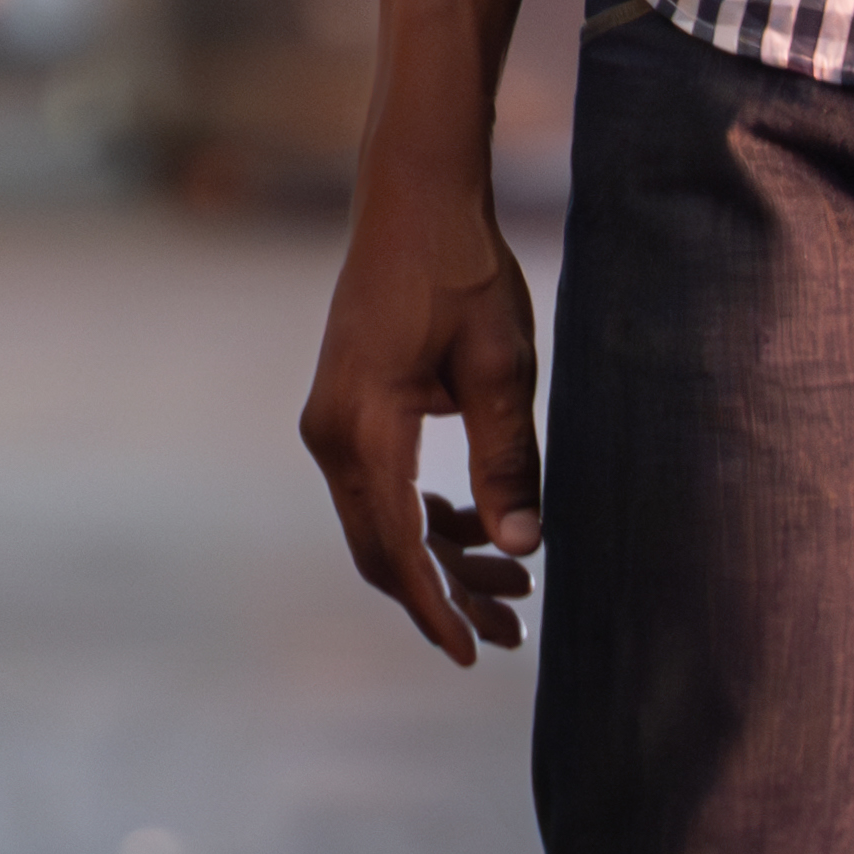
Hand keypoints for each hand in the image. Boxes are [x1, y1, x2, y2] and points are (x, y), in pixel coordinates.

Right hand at [297, 146, 548, 665]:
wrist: (412, 199)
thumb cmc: (463, 274)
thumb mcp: (502, 368)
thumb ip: (507, 463)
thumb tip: (522, 551)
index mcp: (364, 427)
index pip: (397, 546)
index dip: (435, 609)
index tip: (473, 654)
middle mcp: (330, 432)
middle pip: (381, 547)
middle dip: (443, 596)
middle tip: (512, 631)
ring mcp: (330, 420)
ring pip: (379, 522)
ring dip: (439, 560)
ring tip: (512, 585)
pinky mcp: (344, 409)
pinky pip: (376, 488)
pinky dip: (423, 519)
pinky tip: (474, 527)